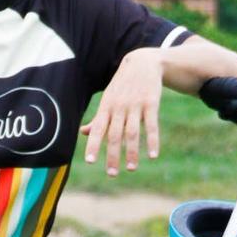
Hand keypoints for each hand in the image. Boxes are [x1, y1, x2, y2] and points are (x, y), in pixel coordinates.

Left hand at [81, 48, 162, 175]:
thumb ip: (98, 118)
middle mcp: (119, 107)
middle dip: (112, 155)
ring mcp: (135, 105)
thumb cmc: (122, 86)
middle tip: (111, 174)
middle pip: (114, 135)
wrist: (143, 62)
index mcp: (106, 107)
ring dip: (132, 152)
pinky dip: (152, 140)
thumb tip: (82, 133)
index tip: (89, 161)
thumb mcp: (108, 99)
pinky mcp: (151, 103)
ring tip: (131, 169)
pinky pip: (151, 125)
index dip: (93, 145)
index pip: (97, 129)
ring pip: (132, 132)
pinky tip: (153, 155)